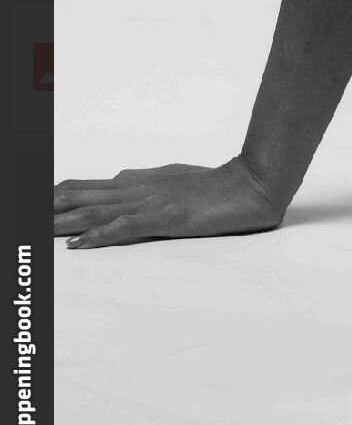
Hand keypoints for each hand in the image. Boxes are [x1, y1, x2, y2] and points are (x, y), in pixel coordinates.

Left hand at [53, 156, 283, 248]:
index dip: (55, 196)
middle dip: (49, 210)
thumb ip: (145, 180)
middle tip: (25, 216)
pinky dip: (99, 238)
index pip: (85, 188)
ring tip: (37, 229)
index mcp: (138, 182)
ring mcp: (150, 203)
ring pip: (94, 213)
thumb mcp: (175, 178)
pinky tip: (80, 246)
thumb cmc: (218, 184)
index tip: (34, 204)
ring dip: (62, 223)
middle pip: (80, 199)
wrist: (253, 182)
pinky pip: (126, 228)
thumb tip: (117, 178)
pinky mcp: (167, 218)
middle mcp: (137, 190)